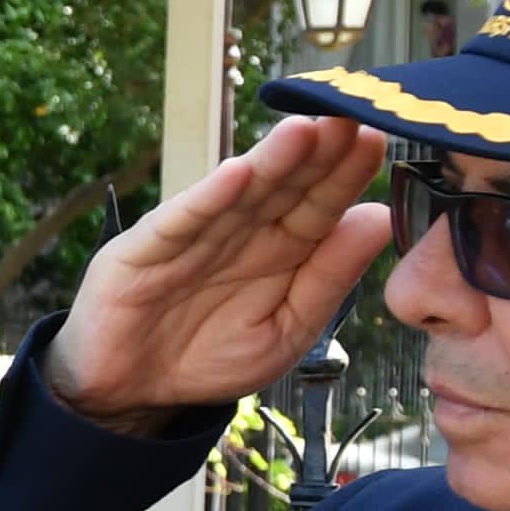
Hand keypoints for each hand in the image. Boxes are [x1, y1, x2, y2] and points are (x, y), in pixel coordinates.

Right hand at [47, 118, 390, 432]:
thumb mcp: (286, 330)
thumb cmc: (209, 358)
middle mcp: (239, 234)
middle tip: (351, 116)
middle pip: (283, 187)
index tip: (377, 141)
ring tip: (305, 131)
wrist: (130, 393)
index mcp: (280, 251)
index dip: (346, 175)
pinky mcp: (141, 252)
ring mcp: (190, 238)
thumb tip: (379, 218)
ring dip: (270, 163)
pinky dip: (207, 200)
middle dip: (317, 154)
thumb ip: (329, 279)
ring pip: (237, 195)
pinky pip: (180, 223)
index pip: (320, 205)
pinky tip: (237, 175)